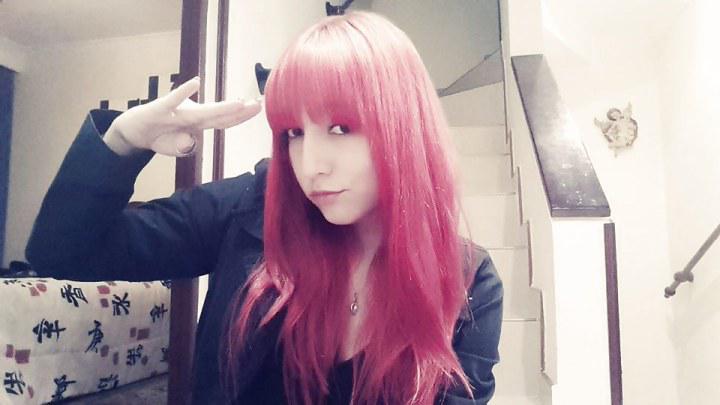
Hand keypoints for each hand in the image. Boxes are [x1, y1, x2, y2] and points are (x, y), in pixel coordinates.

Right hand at [104, 76, 262, 156]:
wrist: (134, 131)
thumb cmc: (161, 136)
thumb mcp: (176, 149)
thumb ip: (186, 147)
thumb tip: (191, 140)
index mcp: (199, 124)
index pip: (225, 121)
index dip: (241, 116)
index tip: (259, 108)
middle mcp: (192, 115)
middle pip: (219, 115)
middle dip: (240, 110)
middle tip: (259, 102)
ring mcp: (177, 112)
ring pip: (201, 111)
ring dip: (220, 108)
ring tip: (239, 103)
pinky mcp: (160, 109)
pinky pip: (172, 101)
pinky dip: (183, 92)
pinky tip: (195, 83)